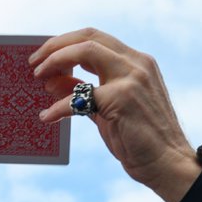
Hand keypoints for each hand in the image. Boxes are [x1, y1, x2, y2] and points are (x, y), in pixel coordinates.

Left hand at [30, 29, 201, 201]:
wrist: (167, 164)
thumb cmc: (139, 141)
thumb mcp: (108, 110)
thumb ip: (85, 93)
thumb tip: (53, 81)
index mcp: (136, 62)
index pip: (96, 38)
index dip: (66, 42)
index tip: (45, 54)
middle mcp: (136, 63)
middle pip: (88, 37)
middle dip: (56, 46)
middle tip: (34, 63)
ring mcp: (131, 79)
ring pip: (85, 52)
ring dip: (56, 62)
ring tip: (38, 78)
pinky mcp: (122, 99)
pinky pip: (80, 96)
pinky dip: (59, 107)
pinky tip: (48, 117)